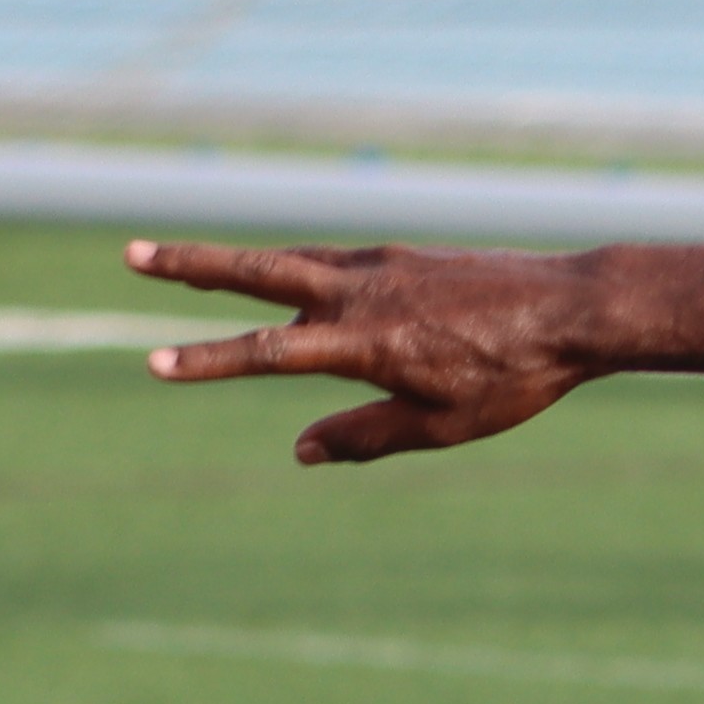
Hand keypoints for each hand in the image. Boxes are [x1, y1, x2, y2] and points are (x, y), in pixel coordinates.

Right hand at [128, 237, 601, 464]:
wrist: (573, 309)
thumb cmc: (514, 377)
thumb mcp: (442, 424)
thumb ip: (365, 435)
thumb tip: (300, 450)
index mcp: (364, 341)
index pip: (266, 352)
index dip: (206, 359)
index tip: (154, 363)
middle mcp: (360, 292)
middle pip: (256, 272)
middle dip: (190, 265)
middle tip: (130, 254)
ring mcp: (379, 265)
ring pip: (289, 259)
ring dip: (233, 260)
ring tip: (183, 260)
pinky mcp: (402, 255)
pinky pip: (333, 261)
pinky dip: (297, 267)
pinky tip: (288, 277)